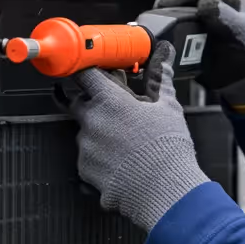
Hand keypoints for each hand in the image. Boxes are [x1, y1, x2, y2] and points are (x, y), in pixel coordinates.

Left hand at [63, 41, 208, 230]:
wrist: (164, 190)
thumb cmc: (168, 148)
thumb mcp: (168, 106)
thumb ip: (160, 77)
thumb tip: (164, 53)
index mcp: (109, 101)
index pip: (84, 74)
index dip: (88, 71)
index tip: (92, 73)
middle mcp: (91, 121)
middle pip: (76, 101)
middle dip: (89, 102)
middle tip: (111, 110)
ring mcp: (85, 147)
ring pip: (84, 132)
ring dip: (98, 132)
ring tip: (126, 143)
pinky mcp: (84, 170)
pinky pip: (87, 158)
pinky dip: (100, 157)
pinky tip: (122, 161)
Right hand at [155, 0, 244, 110]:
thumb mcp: (243, 35)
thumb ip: (227, 18)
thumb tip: (205, 2)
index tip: (163, 6)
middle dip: (167, 0)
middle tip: (155, 16)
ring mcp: (203, 7)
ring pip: (176, 0)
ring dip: (165, 10)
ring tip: (155, 22)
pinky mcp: (194, 21)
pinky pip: (175, 15)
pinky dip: (166, 20)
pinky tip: (160, 29)